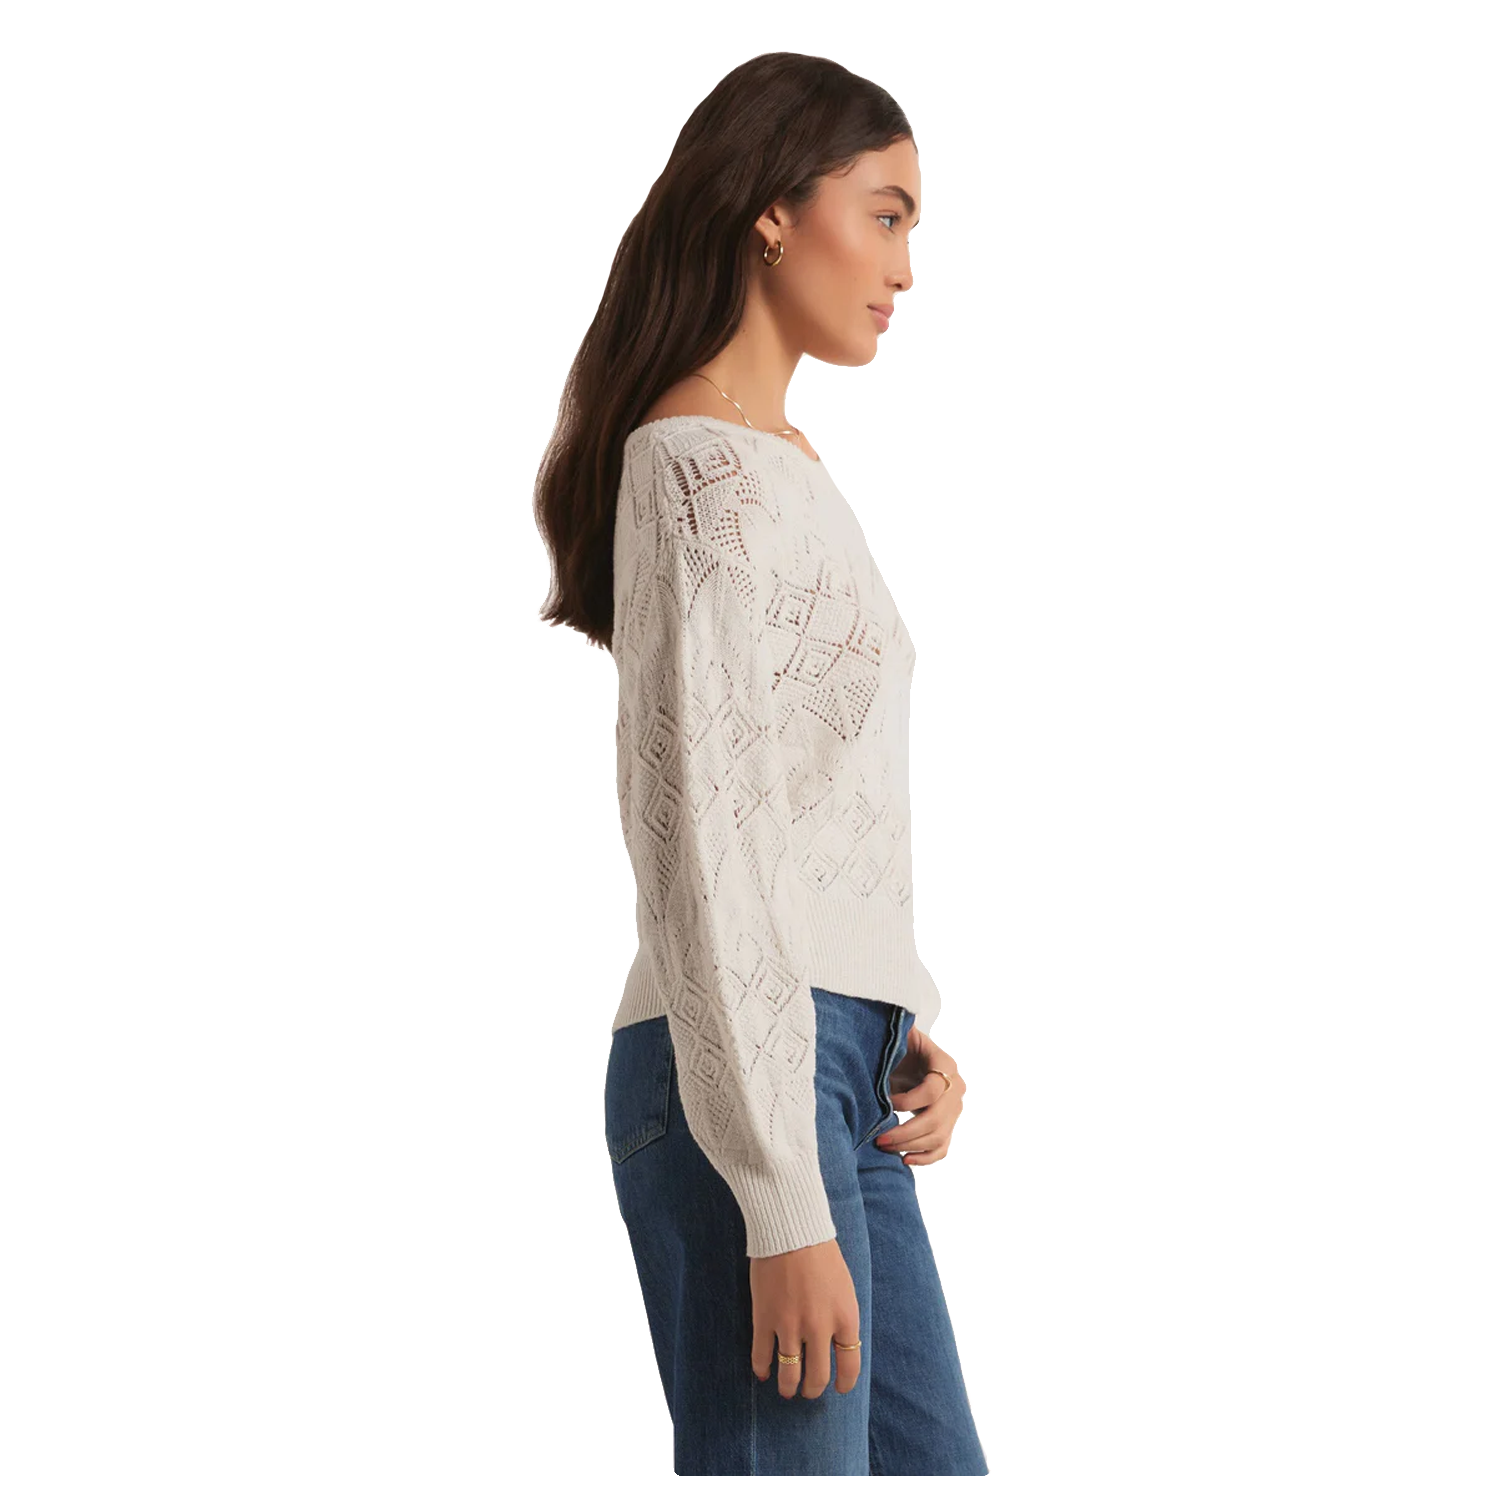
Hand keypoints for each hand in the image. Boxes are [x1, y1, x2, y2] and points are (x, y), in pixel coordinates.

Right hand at [749, 1238, 861, 1398]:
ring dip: (788, 1387)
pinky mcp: (764, 1319)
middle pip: (818, 1377)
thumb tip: (837, 1347)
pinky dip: (761, 1369)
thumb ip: (842, 1318)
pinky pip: (761, 1356)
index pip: (850, 1366)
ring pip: (789, 1374)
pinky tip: (763, 1373)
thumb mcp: (845, 1288)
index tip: (839, 1389)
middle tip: (808, 1390)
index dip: (844, 1384)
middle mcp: (819, 1328)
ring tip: (787, 1389)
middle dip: (813, 1389)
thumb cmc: (822, 1254)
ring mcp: (790, 1325)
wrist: (791, 1230)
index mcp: (845, 1318)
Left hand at [876, 1024, 966, 1165]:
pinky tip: (905, 1159)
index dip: (909, 1099)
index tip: (886, 1101)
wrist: (909, 1054)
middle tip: (879, 1138)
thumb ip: (895, 1038)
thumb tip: (874, 1039)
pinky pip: (942, 1148)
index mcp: (945, 1064)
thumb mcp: (899, 1037)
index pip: (934, 1089)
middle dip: (906, 1132)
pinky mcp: (948, 1125)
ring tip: (883, 1145)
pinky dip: (925, 1158)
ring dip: (909, 1146)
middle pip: (936, 1119)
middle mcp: (956, 1088)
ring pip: (938, 1137)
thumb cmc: (900, 1044)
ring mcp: (954, 1109)